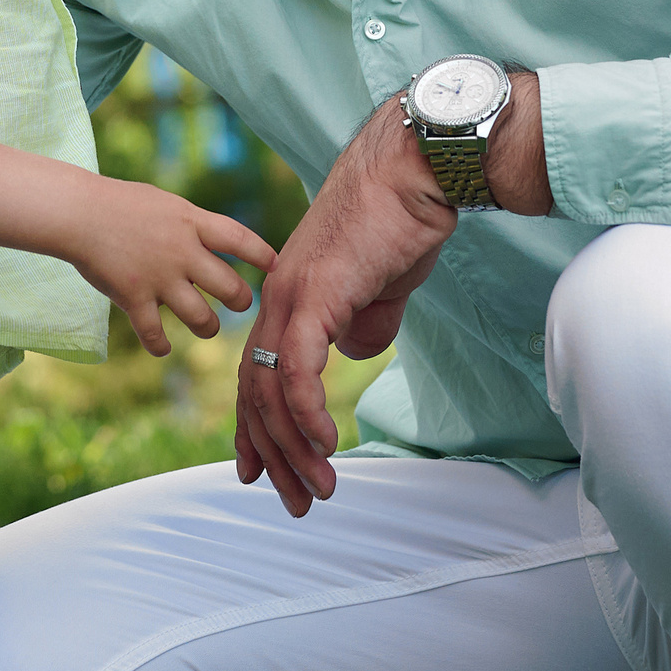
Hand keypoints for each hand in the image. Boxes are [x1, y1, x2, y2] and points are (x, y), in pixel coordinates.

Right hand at [65, 181, 277, 354]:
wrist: (78, 212)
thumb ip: (192, 224)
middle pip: (230, 287)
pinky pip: (154, 334)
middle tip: (241, 304)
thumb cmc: (119, 203)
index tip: (275, 266)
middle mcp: (182, 252)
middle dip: (241, 301)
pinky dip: (160, 345)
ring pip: (201, 318)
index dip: (262, 255)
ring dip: (208, 328)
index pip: (240, 239)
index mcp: (192, 222)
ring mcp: (159, 277)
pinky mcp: (133, 298)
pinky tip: (163, 347)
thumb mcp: (166, 203)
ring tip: (207, 328)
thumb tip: (214, 240)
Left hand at [234, 97, 459, 516]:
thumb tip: (356, 353)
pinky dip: (308, 412)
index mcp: (289, 294)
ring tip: (318, 488)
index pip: (258, 372)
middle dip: (272, 454)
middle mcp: (277, 297)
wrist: (414, 170)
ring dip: (294, 447)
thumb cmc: (403, 219)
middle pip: (256, 391)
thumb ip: (364, 321)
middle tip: (293, 500)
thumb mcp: (382, 285)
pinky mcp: (315, 295)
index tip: (260, 471)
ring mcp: (291, 295)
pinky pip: (298, 369)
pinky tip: (324, 444)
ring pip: (272, 390)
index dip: (256, 426)